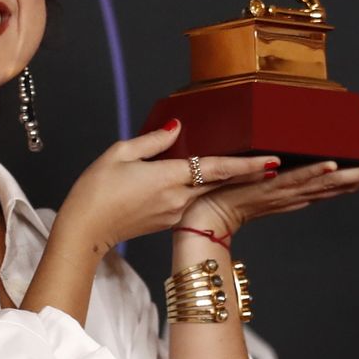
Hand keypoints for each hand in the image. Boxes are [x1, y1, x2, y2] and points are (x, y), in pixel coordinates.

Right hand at [58, 121, 275, 254]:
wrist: (85, 230)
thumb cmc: (95, 191)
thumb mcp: (119, 154)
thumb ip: (153, 140)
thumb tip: (176, 128)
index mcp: (169, 177)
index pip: (218, 168)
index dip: (247, 165)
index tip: (272, 161)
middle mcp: (178, 198)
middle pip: (220, 182)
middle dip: (247, 175)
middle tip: (273, 165)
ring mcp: (174, 213)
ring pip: (204, 192)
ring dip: (220, 182)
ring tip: (239, 170)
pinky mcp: (166, 222)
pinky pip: (188, 201)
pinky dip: (197, 191)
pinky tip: (194, 184)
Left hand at [181, 154, 358, 237]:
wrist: (201, 217)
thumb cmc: (226, 198)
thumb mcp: (262, 182)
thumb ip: (282, 175)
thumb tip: (300, 162)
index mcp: (297, 190)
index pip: (338, 182)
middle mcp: (296, 193)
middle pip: (342, 183)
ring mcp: (283, 191)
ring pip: (326, 182)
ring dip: (355, 175)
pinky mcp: (266, 189)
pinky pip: (292, 180)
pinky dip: (312, 173)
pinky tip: (332, 167)